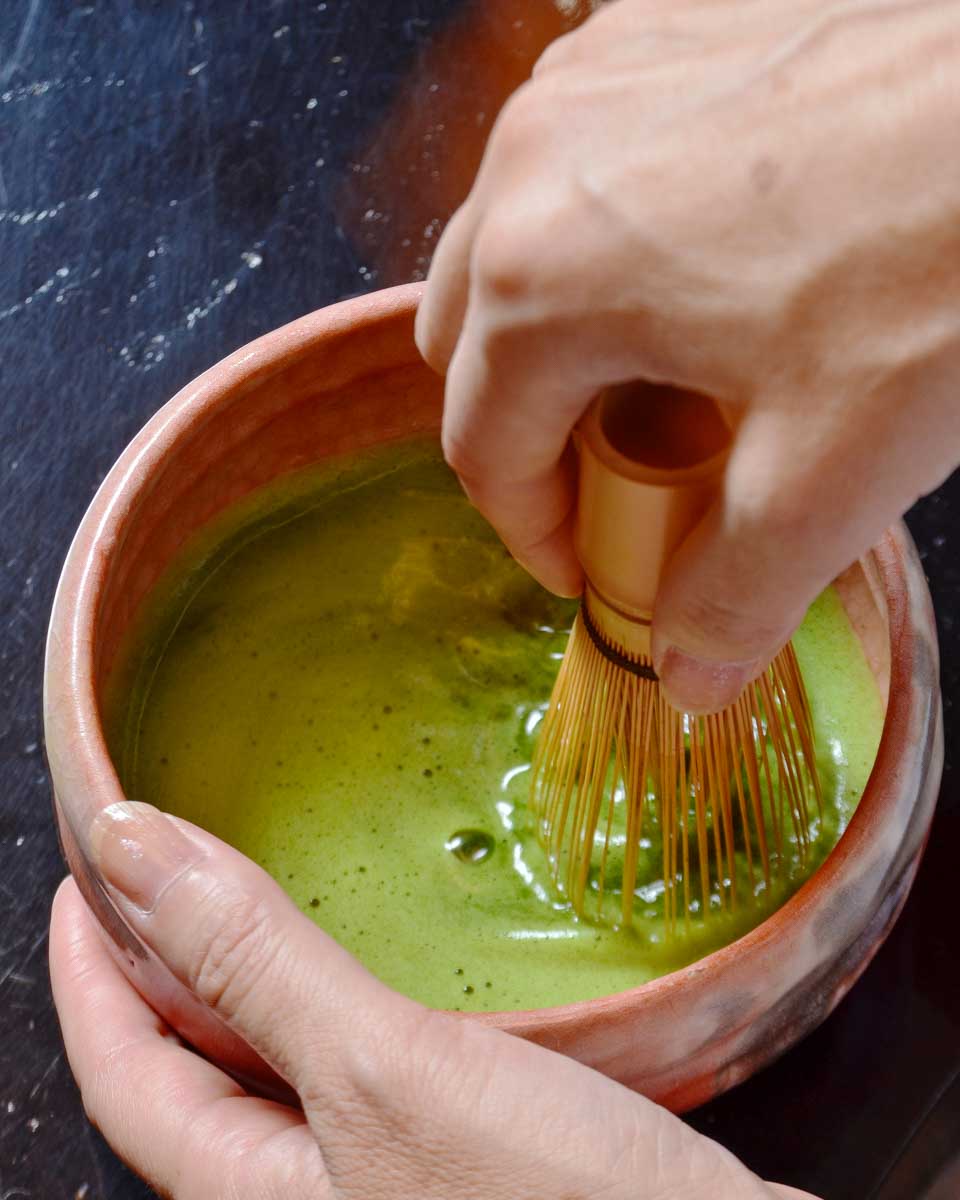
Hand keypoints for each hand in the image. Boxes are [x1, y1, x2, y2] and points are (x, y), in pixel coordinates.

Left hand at [50, 801, 816, 1198]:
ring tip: (244, 894)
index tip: (91, 860)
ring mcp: (381, 1184)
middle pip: (188, 1074)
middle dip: (160, 962)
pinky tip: (365, 963)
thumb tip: (128, 845)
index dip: (89, 964)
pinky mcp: (453, 1161)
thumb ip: (253, 963)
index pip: (123, 1074)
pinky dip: (331, 1003)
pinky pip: (351, 1072)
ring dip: (247, 978)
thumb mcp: (383, 1073)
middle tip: (160, 860)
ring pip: (273, 1071)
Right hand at [415, 0, 959, 712]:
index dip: (532, 532)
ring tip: (662, 376)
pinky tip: (696, 268)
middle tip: (615, 481)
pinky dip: (598, 240)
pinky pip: (575, 165)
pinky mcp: (649, 34)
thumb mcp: (832, 467)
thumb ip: (737, 592)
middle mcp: (533, 162)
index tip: (589, 566)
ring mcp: (587, 82)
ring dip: (553, 334)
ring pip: (507, 247)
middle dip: (525, 431)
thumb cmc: (940, 253)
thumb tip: (687, 673)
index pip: (480, 448)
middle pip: (468, 346)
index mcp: (543, 275)